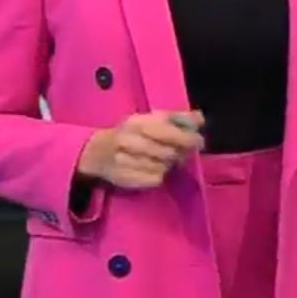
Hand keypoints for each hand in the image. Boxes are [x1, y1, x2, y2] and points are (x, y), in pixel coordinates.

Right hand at [77, 110, 204, 189]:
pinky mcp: (128, 179)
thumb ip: (176, 117)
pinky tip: (153, 168)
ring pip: (164, 167)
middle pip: (169, 152)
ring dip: (169, 164)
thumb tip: (199, 118)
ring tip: (163, 158)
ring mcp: (127, 161)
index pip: (168, 132)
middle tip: (182, 152)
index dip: (187, 138)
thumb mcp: (149, 118)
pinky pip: (156, 179)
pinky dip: (159, 175)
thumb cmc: (130, 132)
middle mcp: (130, 141)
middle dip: (180, 153)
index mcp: (137, 122)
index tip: (199, 141)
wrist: (97, 152)